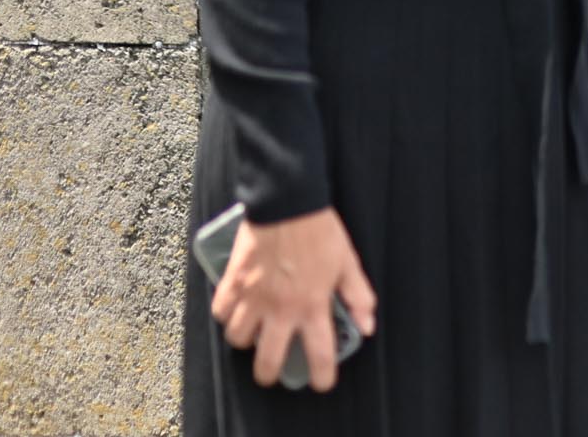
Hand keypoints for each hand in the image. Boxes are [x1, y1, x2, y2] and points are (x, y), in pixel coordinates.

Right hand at [211, 207, 376, 391]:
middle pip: (267, 360)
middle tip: (273, 370)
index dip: (321, 376)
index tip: (322, 383)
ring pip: (237, 339)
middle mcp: (280, 309)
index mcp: (312, 306)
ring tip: (255, 333)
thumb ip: (358, 296)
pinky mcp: (233, 282)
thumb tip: (367, 325)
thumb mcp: (348, 263)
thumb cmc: (320, 231)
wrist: (287, 203)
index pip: (319, 354)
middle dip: (269, 373)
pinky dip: (225, 315)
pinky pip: (220, 311)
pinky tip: (236, 310)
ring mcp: (253, 297)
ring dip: (246, 341)